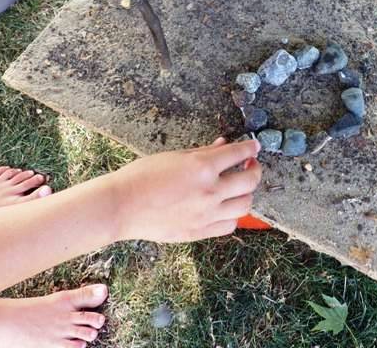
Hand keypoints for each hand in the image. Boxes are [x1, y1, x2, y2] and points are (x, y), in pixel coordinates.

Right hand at [110, 137, 261, 242]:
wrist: (122, 206)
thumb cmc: (142, 176)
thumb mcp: (175, 156)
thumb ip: (204, 152)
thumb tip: (223, 145)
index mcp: (203, 168)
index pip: (239, 154)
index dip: (250, 148)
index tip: (254, 147)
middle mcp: (210, 192)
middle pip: (250, 181)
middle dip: (255, 170)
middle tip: (250, 165)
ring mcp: (207, 215)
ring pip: (245, 205)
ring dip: (246, 193)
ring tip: (239, 187)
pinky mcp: (200, 232)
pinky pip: (229, 225)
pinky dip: (232, 215)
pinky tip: (225, 207)